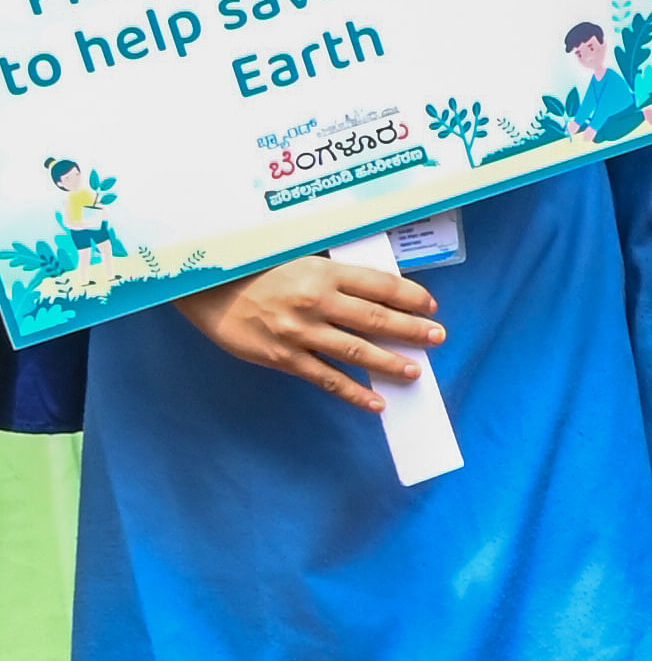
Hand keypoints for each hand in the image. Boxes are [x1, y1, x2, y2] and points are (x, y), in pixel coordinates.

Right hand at [181, 253, 442, 408]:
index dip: (410, 297)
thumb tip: (373, 290)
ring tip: (415, 371)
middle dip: (412, 330)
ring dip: (390, 363)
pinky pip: (327, 379)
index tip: (430, 306)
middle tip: (438, 337)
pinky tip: (376, 402)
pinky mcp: (283, 357)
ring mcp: (300, 332)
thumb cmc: (252, 269)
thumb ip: (331, 274)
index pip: (380, 285)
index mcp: (322, 273)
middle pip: (376, 319)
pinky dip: (354, 392)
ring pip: (357, 352)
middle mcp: (316, 302)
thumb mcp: (295, 258)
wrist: (204, 288)